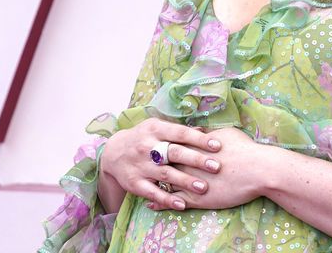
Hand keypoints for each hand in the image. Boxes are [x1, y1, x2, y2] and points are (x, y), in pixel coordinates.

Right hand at [99, 118, 222, 211]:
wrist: (113, 152)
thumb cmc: (144, 137)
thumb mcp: (157, 127)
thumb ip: (178, 131)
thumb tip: (204, 131)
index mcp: (155, 129)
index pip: (180, 133)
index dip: (199, 139)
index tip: (217, 146)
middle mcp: (147, 147)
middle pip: (174, 153)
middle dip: (196, 160)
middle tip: (216, 166)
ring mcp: (140, 166)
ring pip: (165, 174)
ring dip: (185, 181)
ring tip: (203, 187)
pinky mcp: (135, 183)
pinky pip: (152, 193)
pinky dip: (167, 199)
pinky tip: (182, 204)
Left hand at [151, 127, 276, 210]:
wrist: (257, 169)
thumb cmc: (244, 150)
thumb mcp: (224, 134)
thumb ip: (206, 134)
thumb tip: (198, 131)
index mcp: (192, 146)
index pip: (168, 144)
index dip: (158, 146)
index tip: (149, 145)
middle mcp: (187, 163)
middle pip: (161, 163)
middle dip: (149, 164)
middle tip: (140, 163)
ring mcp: (189, 181)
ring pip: (164, 183)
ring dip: (152, 184)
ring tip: (142, 184)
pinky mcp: (196, 198)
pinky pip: (172, 201)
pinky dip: (160, 203)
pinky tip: (151, 204)